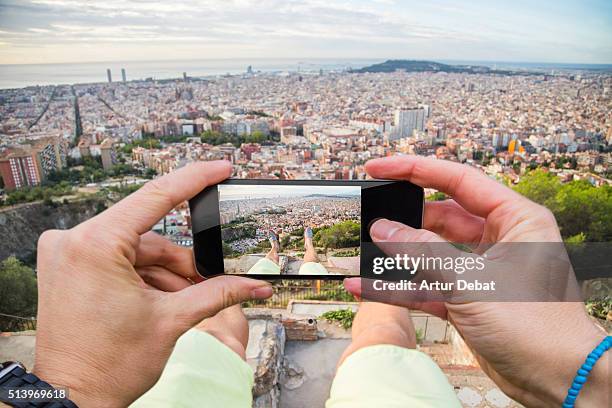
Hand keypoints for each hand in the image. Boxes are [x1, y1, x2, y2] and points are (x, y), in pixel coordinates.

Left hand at [33, 160, 272, 406]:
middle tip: (206, 280)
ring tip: (183, 300)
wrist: (73, 399)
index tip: (220, 167)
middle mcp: (72, 241)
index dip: (195, 179)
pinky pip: (116, 258)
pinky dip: (143, 276)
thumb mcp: (172, 320)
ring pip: (135, 248)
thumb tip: (256, 285)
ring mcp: (65, 253)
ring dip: (164, 272)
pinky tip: (158, 299)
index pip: (157, 197)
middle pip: (148, 233)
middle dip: (181, 260)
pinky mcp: (65, 265)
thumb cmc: (109, 366)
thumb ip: (219, 292)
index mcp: (95, 245)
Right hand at [345, 156, 607, 407]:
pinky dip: (401, 287)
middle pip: (439, 216)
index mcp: (515, 218)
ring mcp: (482, 269)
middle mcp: (499, 238)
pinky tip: (369, 286)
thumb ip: (422, 252)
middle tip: (370, 215)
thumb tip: (383, 228)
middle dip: (403, 219)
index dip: (414, 170)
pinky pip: (428, 284)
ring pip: (430, 253)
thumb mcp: (471, 281)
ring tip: (364, 254)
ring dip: (398, 257)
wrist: (558, 381)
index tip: (379, 166)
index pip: (457, 180)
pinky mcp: (469, 298)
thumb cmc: (535, 327)